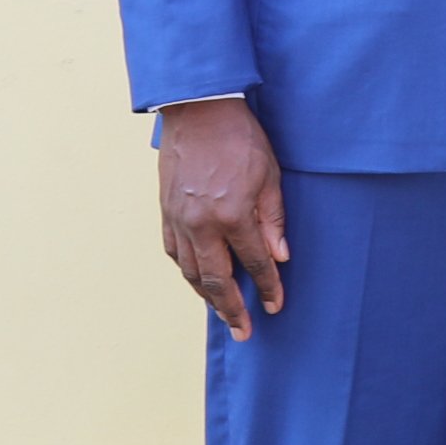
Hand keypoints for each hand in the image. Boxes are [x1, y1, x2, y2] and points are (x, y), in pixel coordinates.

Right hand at [157, 95, 286, 338]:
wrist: (197, 112)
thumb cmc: (240, 139)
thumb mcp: (270, 175)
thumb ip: (274, 219)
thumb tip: (280, 258)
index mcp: (232, 214)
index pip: (254, 262)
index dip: (266, 288)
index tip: (275, 307)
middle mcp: (201, 224)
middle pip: (216, 279)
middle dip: (231, 309)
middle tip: (244, 332)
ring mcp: (178, 220)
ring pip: (191, 271)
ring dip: (207, 297)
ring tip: (223, 314)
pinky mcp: (165, 212)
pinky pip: (175, 253)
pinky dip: (187, 272)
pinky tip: (198, 281)